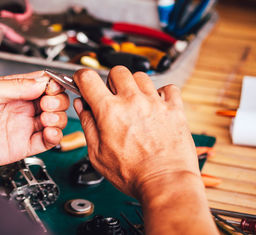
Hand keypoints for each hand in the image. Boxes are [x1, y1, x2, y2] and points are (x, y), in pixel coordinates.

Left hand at [0, 71, 68, 170]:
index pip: (43, 83)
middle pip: (54, 101)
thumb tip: (41, 82)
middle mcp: (21, 107)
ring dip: (58, 118)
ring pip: (55, 120)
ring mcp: (23, 127)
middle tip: (48, 104)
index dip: (53, 84)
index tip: (54, 87)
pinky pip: (47, 142)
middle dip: (58, 101)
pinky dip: (55, 137)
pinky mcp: (22, 146)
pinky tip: (49, 132)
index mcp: (13, 90)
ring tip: (47, 118)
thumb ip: (15, 86)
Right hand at [73, 67, 199, 197]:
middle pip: (117, 71)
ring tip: (135, 104)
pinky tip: (156, 106)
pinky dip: (161, 93)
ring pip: (141, 77)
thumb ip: (87, 125)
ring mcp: (155, 103)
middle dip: (111, 82)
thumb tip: (81, 106)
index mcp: (110, 111)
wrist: (166, 183)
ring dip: (134, 87)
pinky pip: (168, 87)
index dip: (82, 77)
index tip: (84, 81)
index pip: (88, 78)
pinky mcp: (174, 109)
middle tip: (112, 98)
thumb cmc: (133, 174)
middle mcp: (133, 101)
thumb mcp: (97, 154)